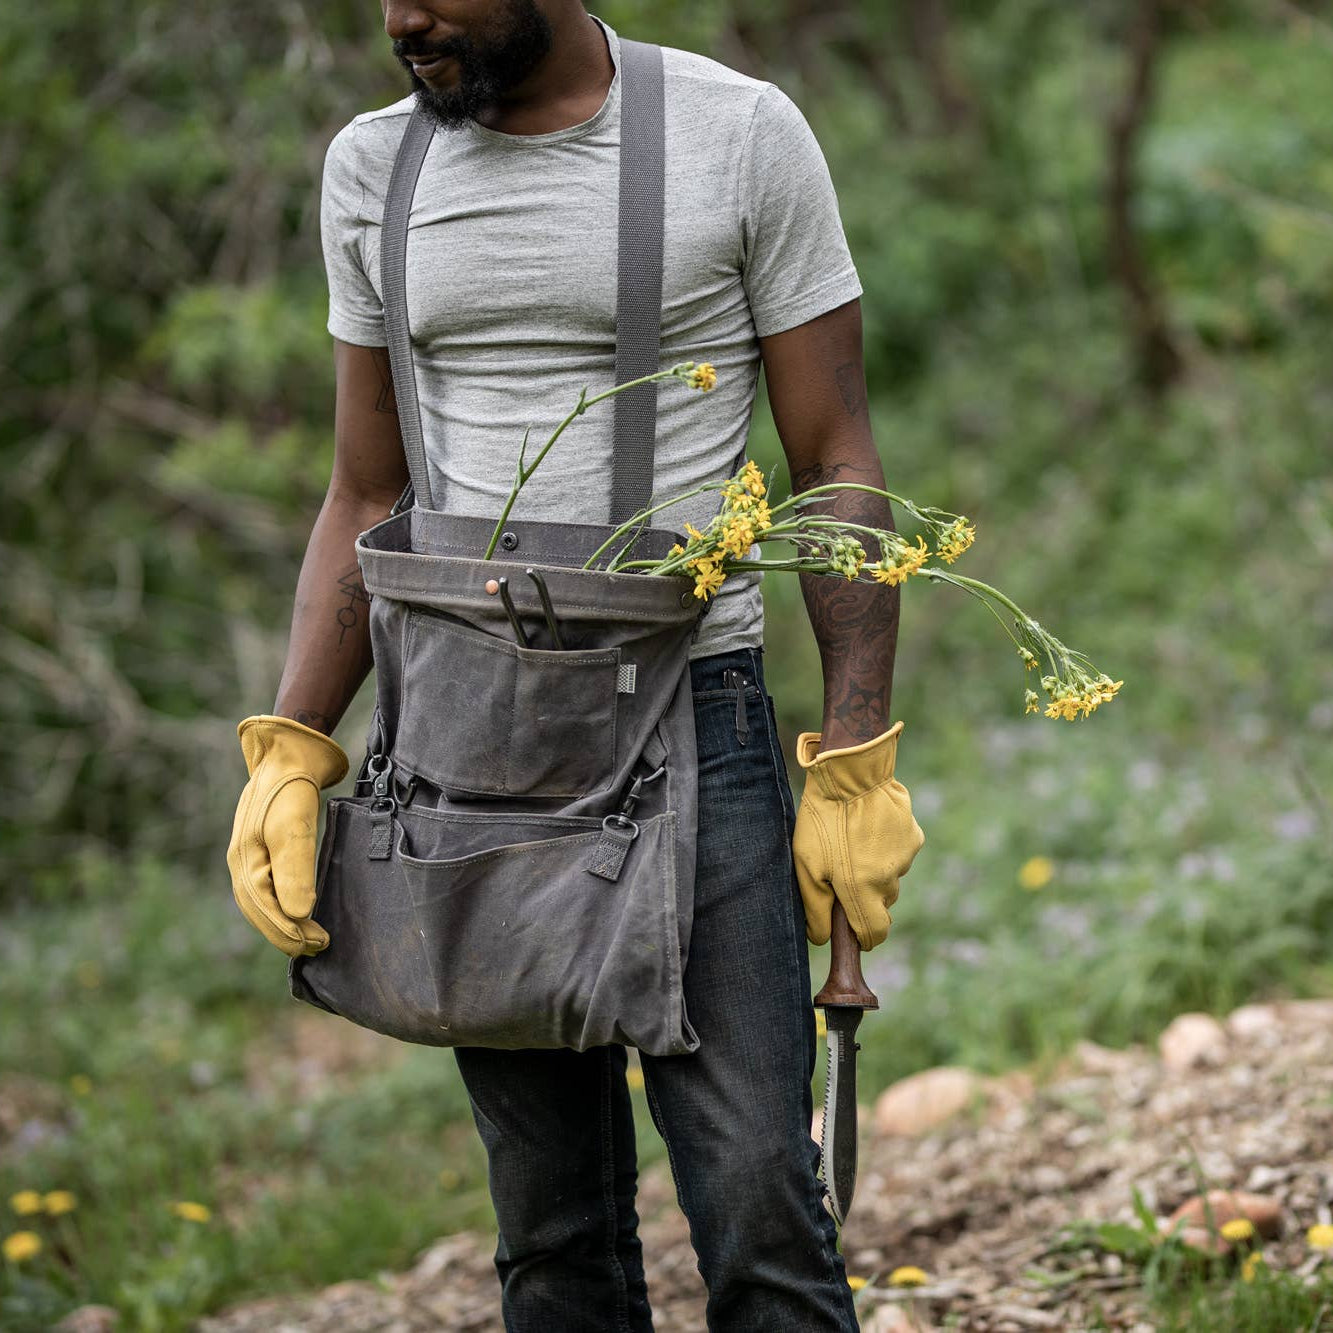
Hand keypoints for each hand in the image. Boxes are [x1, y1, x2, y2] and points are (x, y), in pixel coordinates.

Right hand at [226, 715, 348, 956]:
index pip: (265, 911)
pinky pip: (266, 890)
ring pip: (262, 903)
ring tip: (309, 938)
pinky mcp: (260, 850)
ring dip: (284, 924)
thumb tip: (298, 914)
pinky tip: (296, 913)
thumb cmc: (291, 790)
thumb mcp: (296, 829)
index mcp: (245, 862)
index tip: (316, 945)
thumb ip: (296, 871)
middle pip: (260, 912)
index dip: (289, 932)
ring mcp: (248, 857)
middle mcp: (241, 864)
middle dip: (287, 933)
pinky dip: (280, 907)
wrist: (286, 754)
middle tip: (318, 947)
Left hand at [792, 721, 924, 949]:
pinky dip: (886, 847)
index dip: (864, 936)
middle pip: (881, 903)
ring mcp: (905, 856)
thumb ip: (815, 908)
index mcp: (863, 891)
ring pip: (890, 875)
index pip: (875, 933)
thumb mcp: (806, 864)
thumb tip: (821, 938)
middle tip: (841, 870)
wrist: (851, 773)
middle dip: (864, 895)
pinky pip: (900, 852)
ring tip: (852, 841)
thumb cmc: (823, 819)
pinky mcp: (913, 835)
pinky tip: (868, 827)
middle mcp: (890, 879)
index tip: (853, 929)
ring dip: (875, 868)